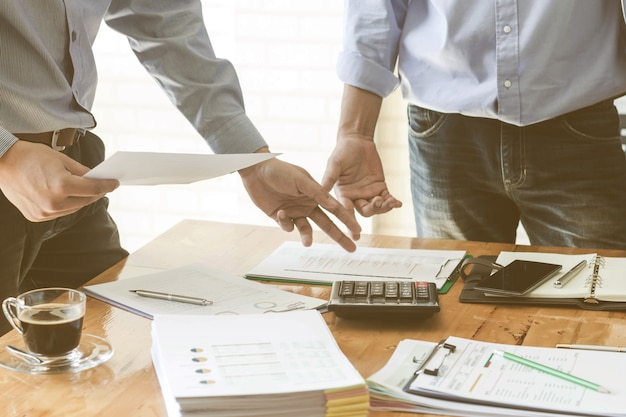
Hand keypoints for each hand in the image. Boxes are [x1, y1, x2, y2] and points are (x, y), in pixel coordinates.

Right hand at [0, 141, 118, 221]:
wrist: (3, 163)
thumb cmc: (31, 157)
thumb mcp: (62, 159)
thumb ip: (82, 171)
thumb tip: (96, 178)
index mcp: (62, 186)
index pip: (94, 189)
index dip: (107, 185)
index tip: (115, 183)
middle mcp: (54, 202)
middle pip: (85, 201)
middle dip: (95, 193)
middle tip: (103, 186)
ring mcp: (44, 212)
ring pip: (73, 209)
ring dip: (81, 200)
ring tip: (84, 190)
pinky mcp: (37, 216)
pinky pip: (59, 213)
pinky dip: (65, 205)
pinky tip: (65, 196)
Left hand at [238, 152, 360, 251]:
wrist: (256, 171)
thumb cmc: (280, 171)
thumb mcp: (301, 180)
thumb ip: (318, 194)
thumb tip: (335, 206)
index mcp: (316, 195)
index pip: (336, 209)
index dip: (347, 220)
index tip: (358, 230)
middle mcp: (308, 205)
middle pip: (327, 224)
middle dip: (339, 236)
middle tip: (351, 248)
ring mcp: (295, 211)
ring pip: (306, 230)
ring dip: (307, 237)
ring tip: (307, 243)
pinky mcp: (281, 217)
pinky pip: (288, 226)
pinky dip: (286, 223)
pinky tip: (282, 213)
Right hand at [322, 134, 401, 216]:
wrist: (357, 140)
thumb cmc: (342, 151)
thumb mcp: (334, 164)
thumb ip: (329, 179)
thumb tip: (319, 193)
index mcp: (342, 194)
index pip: (345, 211)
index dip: (350, 223)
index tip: (355, 234)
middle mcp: (354, 197)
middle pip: (364, 211)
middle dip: (372, 209)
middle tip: (377, 201)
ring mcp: (368, 193)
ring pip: (376, 207)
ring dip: (384, 207)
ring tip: (390, 201)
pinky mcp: (379, 187)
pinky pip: (387, 198)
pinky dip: (393, 202)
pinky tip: (398, 203)